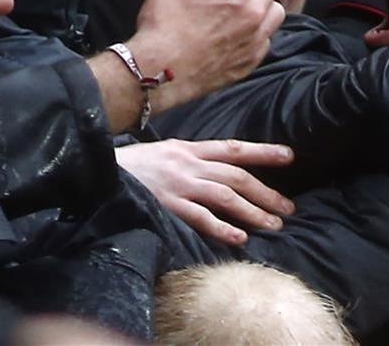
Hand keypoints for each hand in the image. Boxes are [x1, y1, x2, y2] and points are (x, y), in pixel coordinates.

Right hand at [117, 139, 295, 245]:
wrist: (99, 172)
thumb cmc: (133, 166)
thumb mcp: (164, 152)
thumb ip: (190, 159)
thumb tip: (217, 169)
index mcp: (188, 148)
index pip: (234, 148)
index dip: (262, 152)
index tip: (289, 156)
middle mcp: (188, 164)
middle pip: (236, 176)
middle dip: (266, 192)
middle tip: (288, 208)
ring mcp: (178, 185)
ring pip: (225, 197)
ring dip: (253, 211)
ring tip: (273, 225)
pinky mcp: (167, 205)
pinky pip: (200, 218)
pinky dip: (222, 229)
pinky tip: (240, 239)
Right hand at [126, 0, 285, 110]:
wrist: (160, 73)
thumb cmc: (162, 28)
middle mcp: (253, 11)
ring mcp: (255, 37)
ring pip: (275, 10)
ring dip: (258, 5)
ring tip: (231, 12)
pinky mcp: (252, 60)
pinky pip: (266, 38)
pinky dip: (254, 32)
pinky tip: (229, 35)